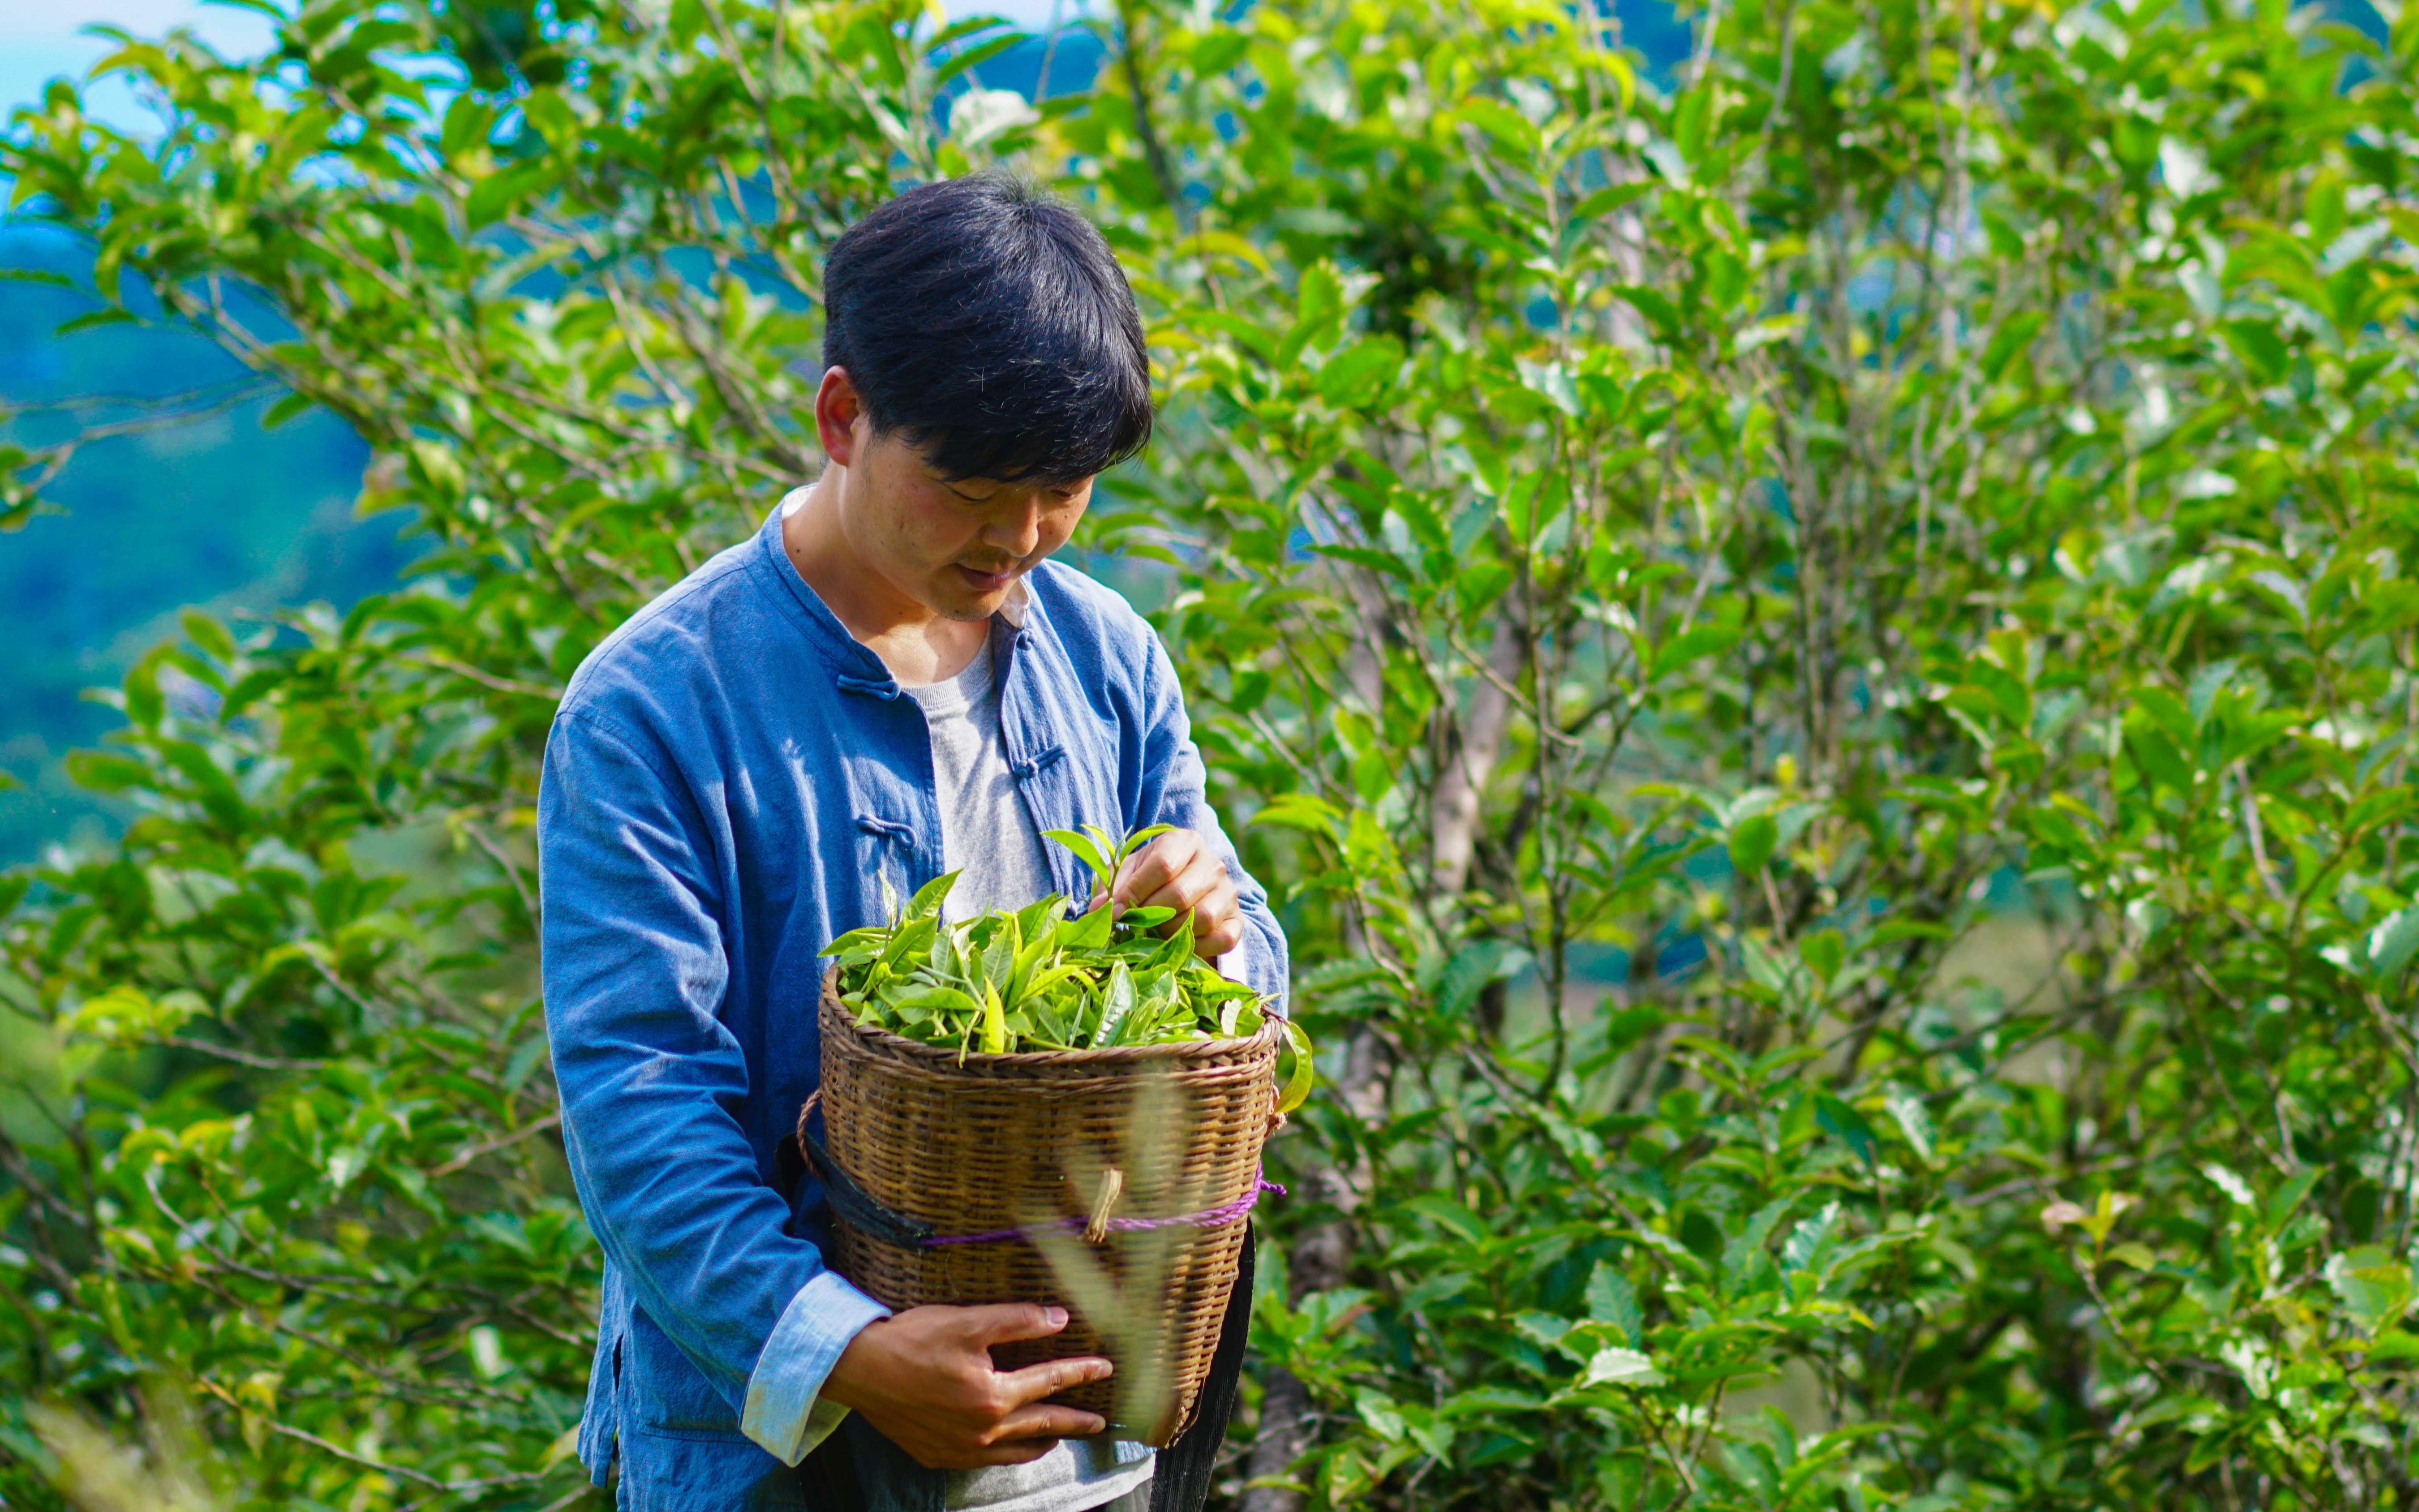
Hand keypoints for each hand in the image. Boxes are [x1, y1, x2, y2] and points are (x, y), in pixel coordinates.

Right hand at [821, 1304, 1111, 1469]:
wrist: (859, 1371)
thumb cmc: (913, 1341)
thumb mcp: (968, 1322)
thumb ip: (1018, 1321)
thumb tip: (1060, 1319)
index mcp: (993, 1396)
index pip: (1050, 1381)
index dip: (1081, 1372)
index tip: (1105, 1368)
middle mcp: (982, 1430)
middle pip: (1041, 1425)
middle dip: (1075, 1421)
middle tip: (1100, 1423)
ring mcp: (960, 1450)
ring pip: (1015, 1451)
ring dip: (1043, 1442)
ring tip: (1061, 1437)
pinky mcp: (938, 1456)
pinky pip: (985, 1461)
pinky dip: (1007, 1453)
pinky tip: (1010, 1447)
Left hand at [1103, 828, 1243, 960]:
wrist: (1182, 893)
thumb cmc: (1148, 879)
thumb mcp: (1127, 873)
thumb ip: (1112, 887)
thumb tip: (1099, 910)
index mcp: (1185, 841)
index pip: (1162, 866)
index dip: (1135, 892)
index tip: (1116, 911)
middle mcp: (1212, 863)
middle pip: (1181, 894)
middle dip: (1151, 916)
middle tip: (1135, 924)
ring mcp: (1229, 892)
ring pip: (1202, 918)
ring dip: (1171, 932)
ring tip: (1156, 932)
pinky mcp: (1238, 920)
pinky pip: (1222, 939)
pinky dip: (1197, 948)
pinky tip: (1178, 944)